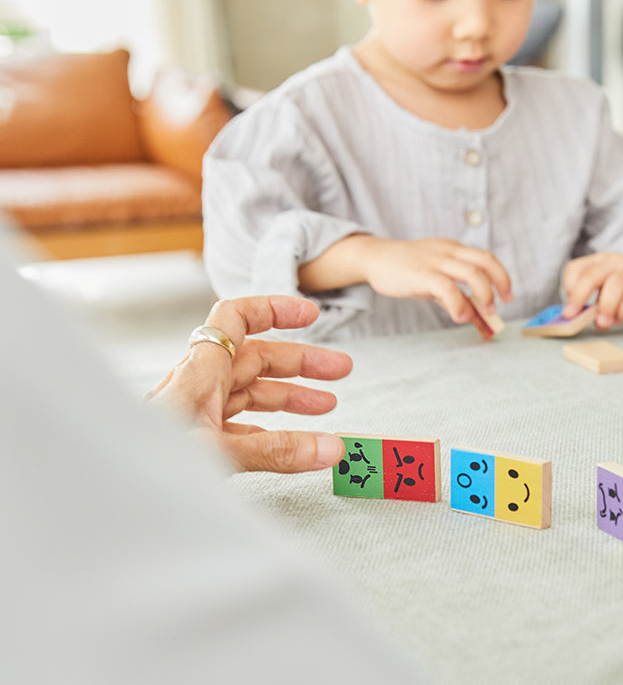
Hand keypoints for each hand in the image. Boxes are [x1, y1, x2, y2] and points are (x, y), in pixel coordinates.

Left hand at [148, 295, 352, 472]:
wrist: (101, 493)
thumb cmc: (143, 464)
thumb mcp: (218, 453)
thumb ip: (276, 451)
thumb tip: (331, 447)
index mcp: (199, 372)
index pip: (237, 318)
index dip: (274, 310)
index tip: (310, 315)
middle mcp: (198, 386)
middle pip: (256, 358)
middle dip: (300, 363)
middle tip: (340, 371)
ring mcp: (195, 414)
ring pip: (250, 394)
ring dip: (289, 398)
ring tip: (326, 407)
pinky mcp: (194, 442)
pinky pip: (240, 428)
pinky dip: (269, 432)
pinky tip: (291, 443)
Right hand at [351, 235, 512, 324]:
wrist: (375, 258)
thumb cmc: (407, 270)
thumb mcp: (434, 280)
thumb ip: (455, 297)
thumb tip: (475, 318)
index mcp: (454, 249)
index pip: (486, 258)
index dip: (502, 276)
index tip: (507, 295)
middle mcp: (448, 252)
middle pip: (485, 261)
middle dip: (500, 283)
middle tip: (499, 306)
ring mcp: (435, 261)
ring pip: (471, 273)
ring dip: (484, 294)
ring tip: (486, 312)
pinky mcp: (421, 274)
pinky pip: (447, 288)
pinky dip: (459, 304)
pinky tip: (460, 316)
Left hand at [561, 249, 622, 327]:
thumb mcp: (607, 290)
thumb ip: (594, 303)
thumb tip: (579, 321)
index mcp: (598, 261)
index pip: (575, 268)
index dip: (568, 287)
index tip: (570, 306)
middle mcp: (613, 262)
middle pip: (592, 275)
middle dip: (578, 297)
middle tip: (571, 316)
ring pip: (614, 284)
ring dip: (605, 307)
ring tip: (602, 324)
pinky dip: (622, 311)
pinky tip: (619, 318)